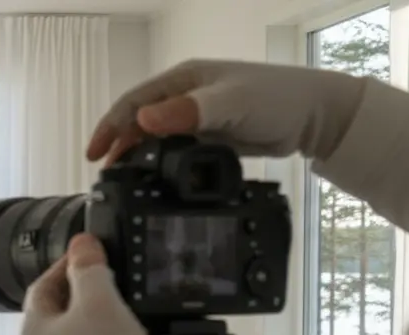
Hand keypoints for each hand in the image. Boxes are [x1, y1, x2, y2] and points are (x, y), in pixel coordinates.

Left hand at [21, 235, 159, 334]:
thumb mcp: (98, 301)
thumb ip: (88, 269)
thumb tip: (81, 243)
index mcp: (34, 327)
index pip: (43, 284)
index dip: (66, 264)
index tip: (92, 253)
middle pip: (58, 305)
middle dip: (83, 285)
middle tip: (110, 271)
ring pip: (77, 325)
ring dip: (98, 308)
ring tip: (123, 296)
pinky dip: (108, 330)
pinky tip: (127, 327)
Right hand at [87, 59, 366, 165]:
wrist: (314, 115)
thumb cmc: (274, 100)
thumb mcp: (228, 103)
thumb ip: (186, 112)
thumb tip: (141, 121)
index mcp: (182, 80)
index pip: (133, 102)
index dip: (109, 127)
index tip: (94, 154)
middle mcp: (184, 96)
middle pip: (138, 121)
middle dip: (118, 145)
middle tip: (105, 175)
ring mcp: (196, 117)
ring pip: (154, 138)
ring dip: (136, 156)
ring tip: (123, 181)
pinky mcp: (208, 137)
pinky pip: (174, 151)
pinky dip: (159, 164)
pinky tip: (155, 180)